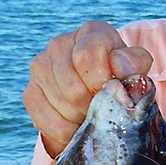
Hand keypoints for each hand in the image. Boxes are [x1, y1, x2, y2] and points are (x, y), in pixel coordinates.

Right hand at [23, 22, 153, 157]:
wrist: (99, 94)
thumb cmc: (120, 79)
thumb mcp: (135, 70)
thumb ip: (134, 64)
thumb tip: (119, 65)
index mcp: (90, 33)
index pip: (87, 56)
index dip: (102, 82)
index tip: (112, 93)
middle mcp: (59, 44)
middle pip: (73, 87)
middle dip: (93, 106)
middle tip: (104, 110)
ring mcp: (40, 67)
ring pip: (61, 105)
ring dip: (82, 119)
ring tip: (92, 115)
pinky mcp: (30, 92)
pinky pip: (46, 120)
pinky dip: (65, 131)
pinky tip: (76, 125)